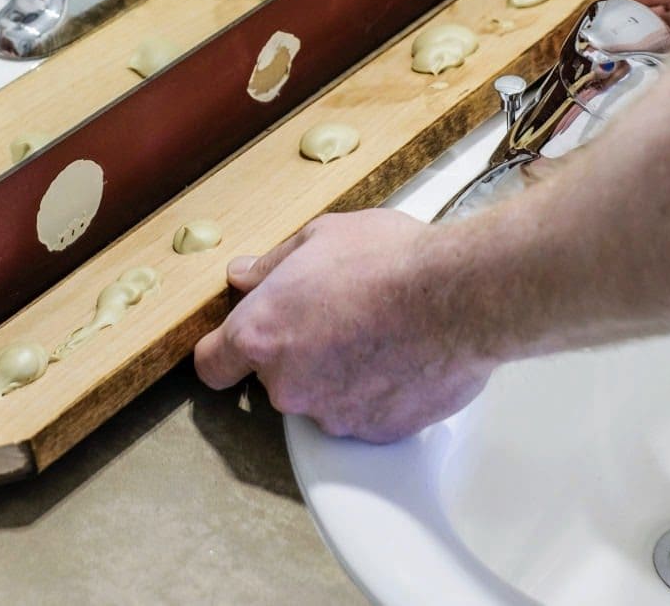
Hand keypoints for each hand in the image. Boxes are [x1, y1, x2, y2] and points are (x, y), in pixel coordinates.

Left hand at [194, 211, 493, 441]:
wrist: (458, 296)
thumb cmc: (390, 260)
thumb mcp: (319, 236)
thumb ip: (272, 265)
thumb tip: (245, 276)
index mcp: (262, 333)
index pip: (211, 366)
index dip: (222, 353)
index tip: (233, 345)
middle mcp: (288, 384)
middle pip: (273, 378)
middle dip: (295, 351)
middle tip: (333, 313)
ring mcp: (332, 414)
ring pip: (320, 396)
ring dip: (336, 372)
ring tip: (373, 329)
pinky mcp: (375, 433)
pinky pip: (362, 412)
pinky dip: (373, 391)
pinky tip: (397, 353)